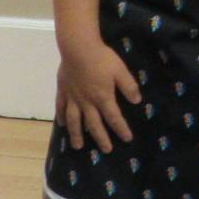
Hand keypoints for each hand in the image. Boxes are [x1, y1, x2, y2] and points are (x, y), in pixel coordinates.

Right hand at [54, 38, 139, 152]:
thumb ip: (128, 86)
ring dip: (77, 135)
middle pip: (94, 124)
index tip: (127, 139)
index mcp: (103, 98)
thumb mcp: (120, 71)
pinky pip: (61, 108)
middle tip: (106, 150)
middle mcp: (87, 103)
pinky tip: (62, 125)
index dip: (121, 129)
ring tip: (78, 146)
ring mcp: (73, 98)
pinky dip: (61, 118)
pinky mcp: (63, 92)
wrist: (78, 48)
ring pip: (75, 121)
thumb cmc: (101, 58)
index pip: (114, 118)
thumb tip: (136, 101)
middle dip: (101, 138)